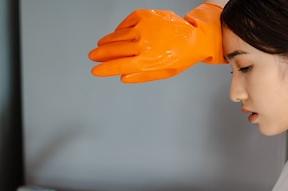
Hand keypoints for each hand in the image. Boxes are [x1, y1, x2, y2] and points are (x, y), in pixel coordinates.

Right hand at [88, 3, 224, 82]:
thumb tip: (122, 77)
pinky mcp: (145, 16)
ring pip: (118, 35)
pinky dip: (120, 29)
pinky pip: (126, 23)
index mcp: (147, 60)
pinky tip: (117, 34)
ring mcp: (143, 27)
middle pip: (115, 50)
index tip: (95, 70)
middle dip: (101, 54)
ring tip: (100, 44)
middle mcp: (143, 43)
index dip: (105, 69)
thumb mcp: (163, 73)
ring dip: (107, 41)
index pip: (119, 65)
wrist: (195, 37)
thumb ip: (141, 76)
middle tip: (92, 56)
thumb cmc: (180, 57)